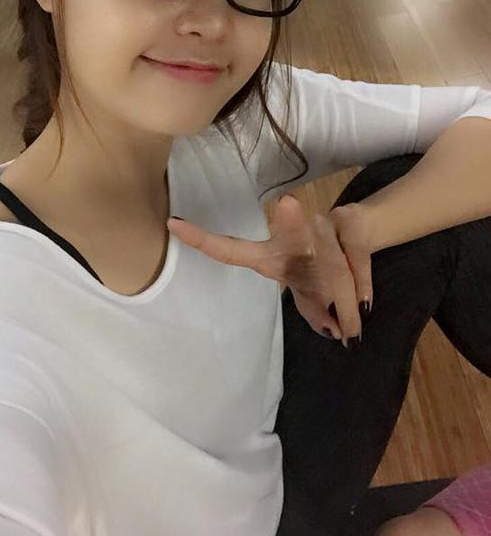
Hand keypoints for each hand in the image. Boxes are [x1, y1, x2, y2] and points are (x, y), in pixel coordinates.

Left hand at [167, 195, 373, 347]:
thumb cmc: (321, 264)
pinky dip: (363, 287)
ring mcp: (324, 225)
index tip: (172, 225)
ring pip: (339, 268)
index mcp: (272, 257)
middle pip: (296, 235)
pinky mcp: (350, 225)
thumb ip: (317, 313)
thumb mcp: (313, 296)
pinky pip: (359, 262)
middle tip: (289, 203)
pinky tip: (362, 308)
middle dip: (293, 222)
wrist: (359, 231)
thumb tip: (332, 332)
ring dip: (347, 298)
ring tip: (350, 329)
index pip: (232, 251)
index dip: (203, 241)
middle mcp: (294, 235)